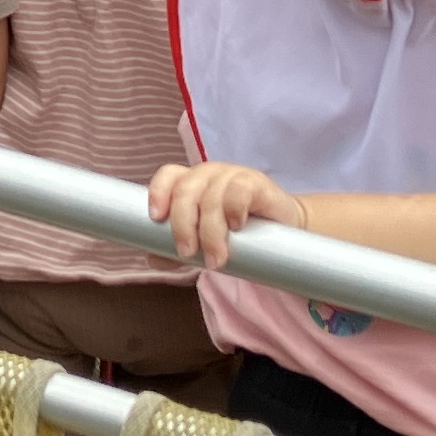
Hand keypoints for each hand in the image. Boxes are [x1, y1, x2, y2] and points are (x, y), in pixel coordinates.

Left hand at [144, 161, 308, 267]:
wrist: (284, 230)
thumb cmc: (238, 234)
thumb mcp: (204, 243)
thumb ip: (178, 250)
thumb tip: (151, 257)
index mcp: (191, 183)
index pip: (169, 175)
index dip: (158, 192)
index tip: (155, 218)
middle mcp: (209, 175)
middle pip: (185, 190)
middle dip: (182, 224)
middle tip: (187, 253)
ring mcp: (232, 176)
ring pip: (211, 197)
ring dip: (210, 231)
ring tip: (216, 259)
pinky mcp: (257, 183)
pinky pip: (239, 191)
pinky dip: (233, 210)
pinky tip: (236, 227)